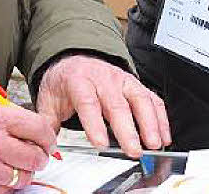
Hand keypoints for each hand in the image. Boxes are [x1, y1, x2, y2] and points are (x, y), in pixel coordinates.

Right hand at [0, 95, 56, 192]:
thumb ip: (5, 109)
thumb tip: (32, 119)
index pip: (39, 128)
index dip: (47, 137)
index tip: (47, 142)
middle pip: (35, 157)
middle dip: (37, 158)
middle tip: (32, 157)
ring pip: (22, 177)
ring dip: (18, 173)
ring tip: (1, 163)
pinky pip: (5, 191)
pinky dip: (2, 186)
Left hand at [35, 55, 170, 156]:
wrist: (75, 59)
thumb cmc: (65, 81)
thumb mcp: (48, 98)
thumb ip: (47, 123)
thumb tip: (45, 145)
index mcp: (79, 81)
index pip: (88, 102)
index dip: (95, 123)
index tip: (100, 143)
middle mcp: (103, 79)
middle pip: (117, 104)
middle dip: (127, 129)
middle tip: (133, 150)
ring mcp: (122, 81)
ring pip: (139, 99)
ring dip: (150, 123)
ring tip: (154, 144)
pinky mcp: (135, 85)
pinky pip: (152, 99)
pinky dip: (161, 118)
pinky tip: (163, 136)